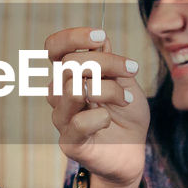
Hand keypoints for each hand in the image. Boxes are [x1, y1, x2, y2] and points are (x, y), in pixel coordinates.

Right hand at [45, 27, 148, 187]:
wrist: (133, 151)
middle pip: (70, 65)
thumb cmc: (125, 114)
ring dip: (107, 90)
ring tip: (125, 98)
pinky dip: (100, 117)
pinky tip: (109, 120)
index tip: (99, 36)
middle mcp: (59, 95)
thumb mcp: (124, 81)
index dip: (72, 37)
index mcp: (69, 75)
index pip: (54, 48)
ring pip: (73, 90)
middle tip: (132, 69)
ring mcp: (62, 119)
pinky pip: (77, 122)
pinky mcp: (69, 142)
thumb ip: (110, 62)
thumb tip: (100, 40)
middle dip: (105, 62)